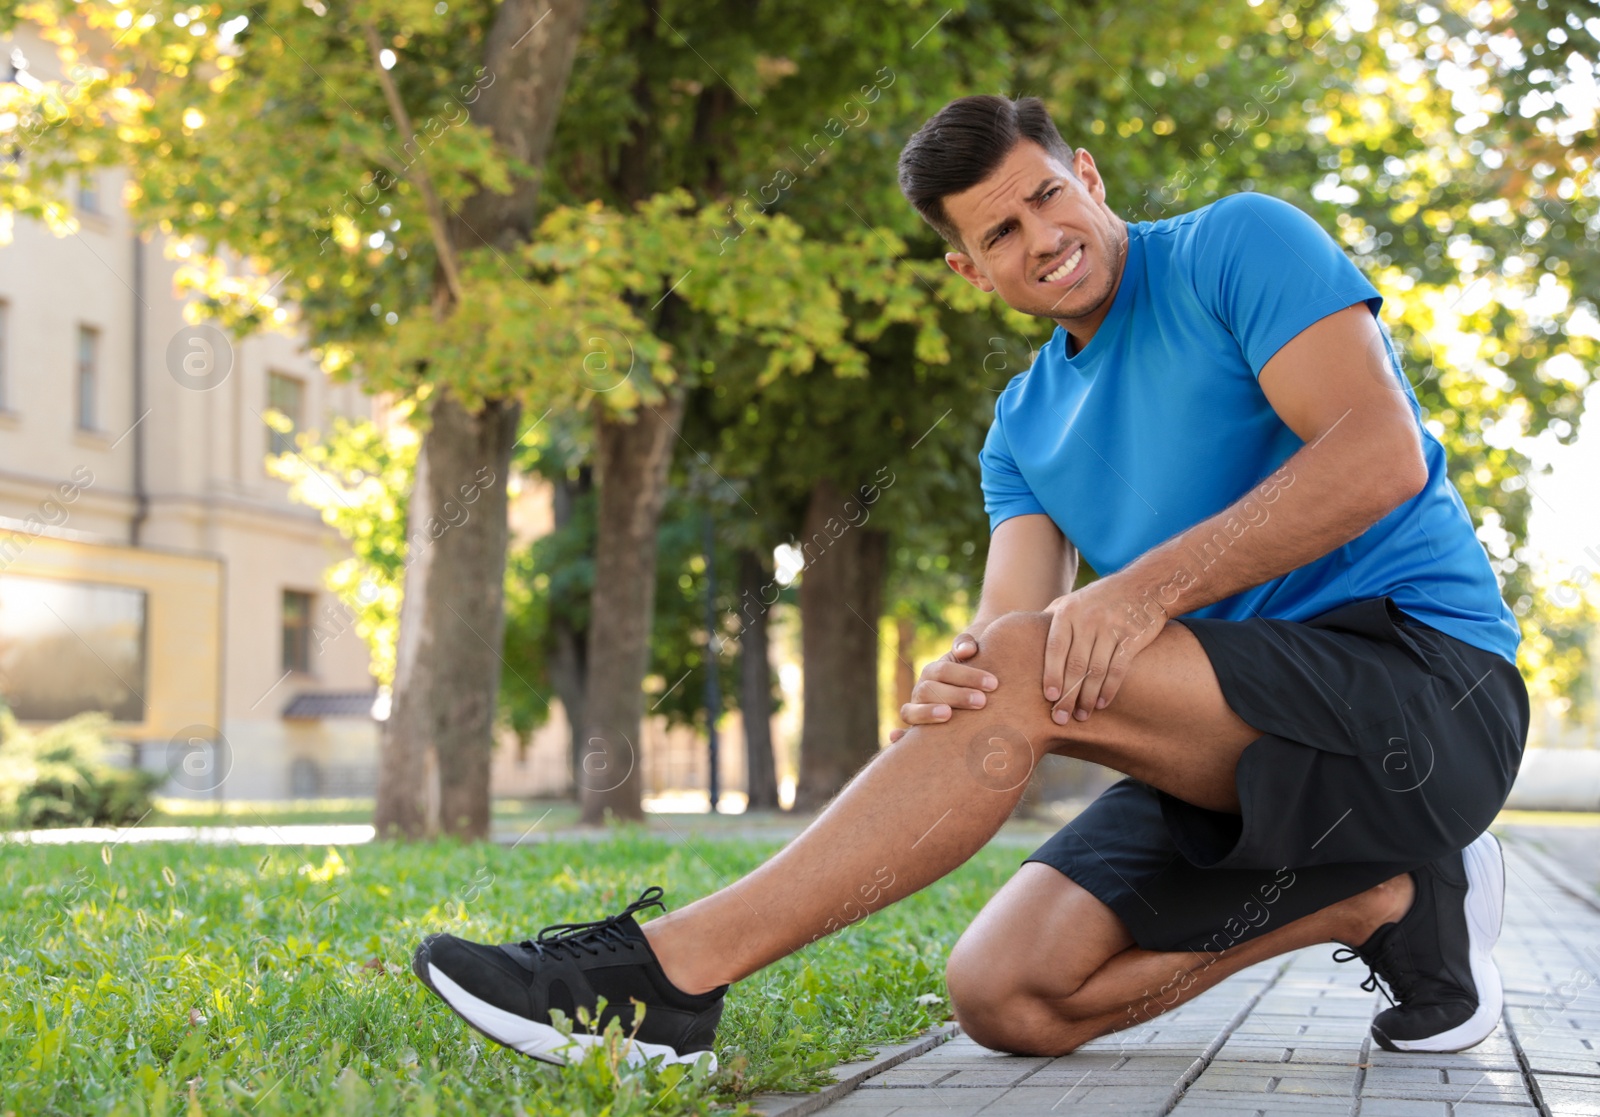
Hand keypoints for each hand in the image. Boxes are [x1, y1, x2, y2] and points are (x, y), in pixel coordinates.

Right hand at [888, 632, 996, 743]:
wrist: (965, 694)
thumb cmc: (971, 675)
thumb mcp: (968, 657)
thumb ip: (965, 645)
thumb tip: (966, 650)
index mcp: (933, 673)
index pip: (944, 670)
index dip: (967, 676)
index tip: (993, 684)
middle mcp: (920, 691)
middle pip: (929, 690)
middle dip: (956, 695)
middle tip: (982, 701)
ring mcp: (915, 711)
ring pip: (910, 712)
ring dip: (927, 712)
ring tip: (948, 714)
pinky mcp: (915, 733)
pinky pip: (903, 736)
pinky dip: (898, 737)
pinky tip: (896, 737)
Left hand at [1042, 575, 1164, 723]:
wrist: (1143, 585)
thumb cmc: (1099, 598)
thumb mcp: (1072, 601)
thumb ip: (1051, 619)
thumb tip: (1024, 638)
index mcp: (1068, 612)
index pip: (1055, 649)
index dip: (1051, 675)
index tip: (1049, 698)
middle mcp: (1088, 619)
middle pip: (1075, 665)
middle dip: (1068, 695)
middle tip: (1061, 717)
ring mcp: (1111, 628)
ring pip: (1096, 670)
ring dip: (1088, 697)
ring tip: (1082, 715)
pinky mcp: (1132, 637)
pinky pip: (1118, 668)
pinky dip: (1109, 688)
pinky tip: (1102, 703)